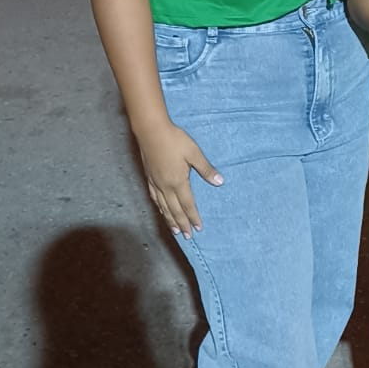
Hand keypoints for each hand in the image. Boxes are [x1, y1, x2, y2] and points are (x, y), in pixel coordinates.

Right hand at [137, 119, 222, 237]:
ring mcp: (155, 183)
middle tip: (187, 236)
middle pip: (175, 210)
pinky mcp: (149, 178)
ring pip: (163, 207)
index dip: (193, 217)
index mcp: (178, 182)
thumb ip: (206, 169)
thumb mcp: (194, 153)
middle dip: (182, 224)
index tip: (198, 228)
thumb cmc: (175, 140)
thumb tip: (220, 182)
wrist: (151, 130)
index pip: (188, 205)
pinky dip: (159, 208)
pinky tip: (160, 210)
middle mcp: (166, 186)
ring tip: (175, 231)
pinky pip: (154, 198)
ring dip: (170, 220)